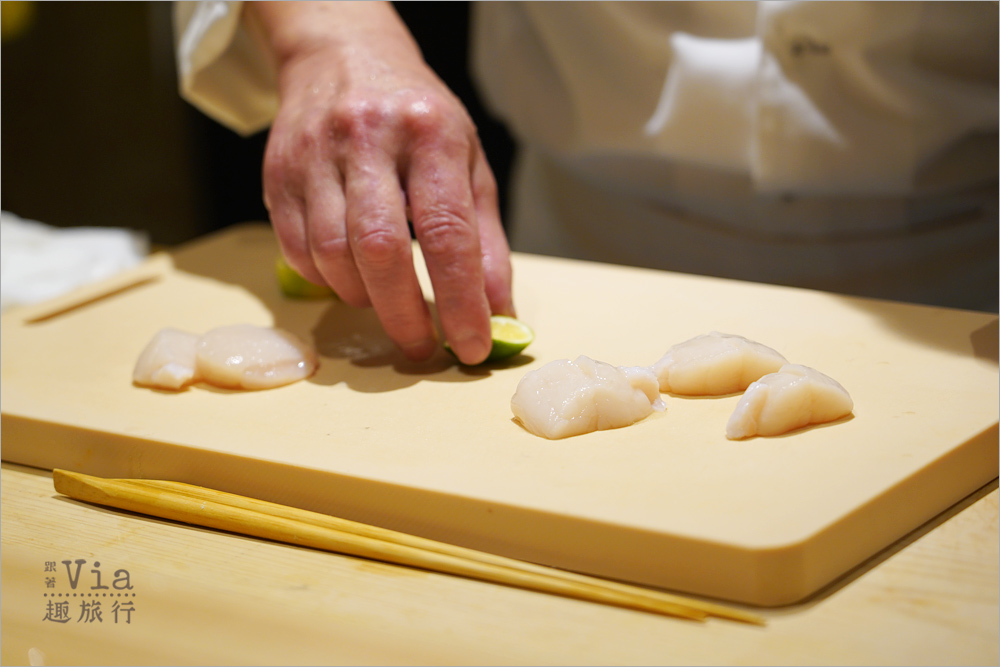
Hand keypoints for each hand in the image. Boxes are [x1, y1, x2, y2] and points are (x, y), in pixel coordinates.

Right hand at [250, 1, 512, 364]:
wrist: (342, 54)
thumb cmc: (417, 117)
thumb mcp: (468, 163)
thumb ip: (485, 240)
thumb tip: (498, 312)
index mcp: (429, 134)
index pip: (447, 233)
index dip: (460, 299)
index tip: (471, 345)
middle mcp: (368, 139)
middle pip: (379, 249)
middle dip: (403, 313)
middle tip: (421, 346)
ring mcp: (315, 154)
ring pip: (332, 255)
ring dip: (363, 297)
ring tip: (388, 303)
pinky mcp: (279, 173)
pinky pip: (297, 250)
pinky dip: (326, 280)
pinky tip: (350, 276)